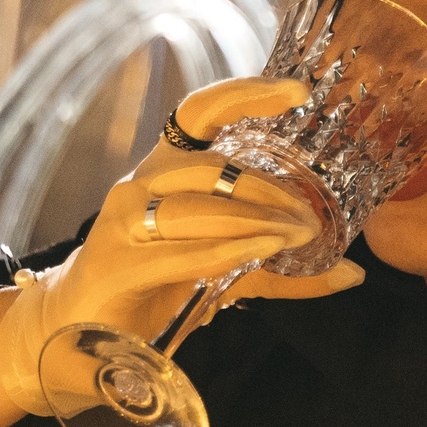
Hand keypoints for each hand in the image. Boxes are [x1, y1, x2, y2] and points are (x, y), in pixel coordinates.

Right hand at [0, 76, 355, 411]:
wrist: (73, 333)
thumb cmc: (152, 289)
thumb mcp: (224, 273)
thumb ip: (282, 272)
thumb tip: (353, 271)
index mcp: (164, 171)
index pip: (200, 113)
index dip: (245, 94)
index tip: (298, 93)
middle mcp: (140, 183)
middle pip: (212, 166)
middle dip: (270, 188)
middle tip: (313, 215)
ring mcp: (124, 220)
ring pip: (199, 206)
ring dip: (255, 219)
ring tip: (298, 235)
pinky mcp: (116, 261)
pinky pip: (179, 249)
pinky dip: (224, 248)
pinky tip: (258, 252)